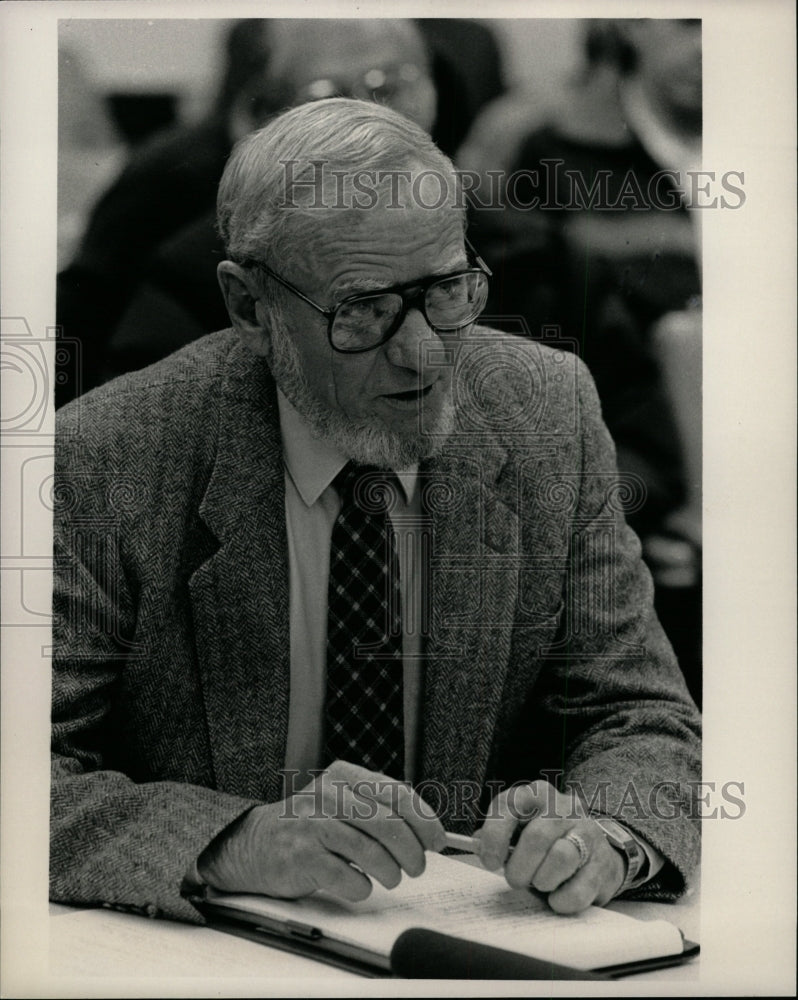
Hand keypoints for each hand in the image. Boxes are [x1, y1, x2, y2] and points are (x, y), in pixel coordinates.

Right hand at [198, 760, 445, 900]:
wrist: (255, 844)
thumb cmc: (310, 825)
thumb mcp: (342, 801)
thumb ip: (379, 807)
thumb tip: (428, 831)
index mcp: (343, 775)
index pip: (396, 794)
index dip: (424, 820)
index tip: (436, 840)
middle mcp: (328, 794)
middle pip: (388, 824)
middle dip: (412, 852)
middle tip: (417, 867)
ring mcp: (312, 825)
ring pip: (372, 852)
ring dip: (390, 872)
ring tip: (390, 878)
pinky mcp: (301, 857)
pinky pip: (348, 877)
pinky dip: (362, 887)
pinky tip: (359, 884)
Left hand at [477, 780, 625, 913]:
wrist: (594, 849)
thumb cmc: (546, 840)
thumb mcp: (519, 828)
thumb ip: (497, 835)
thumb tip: (477, 844)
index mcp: (535, 794)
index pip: (508, 806)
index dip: (494, 836)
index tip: (490, 861)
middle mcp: (563, 806)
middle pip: (536, 838)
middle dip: (520, 868)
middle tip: (516, 880)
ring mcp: (587, 831)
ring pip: (561, 859)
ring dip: (543, 881)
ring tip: (540, 884)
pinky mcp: (603, 861)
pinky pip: (579, 888)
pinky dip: (562, 900)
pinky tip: (557, 897)